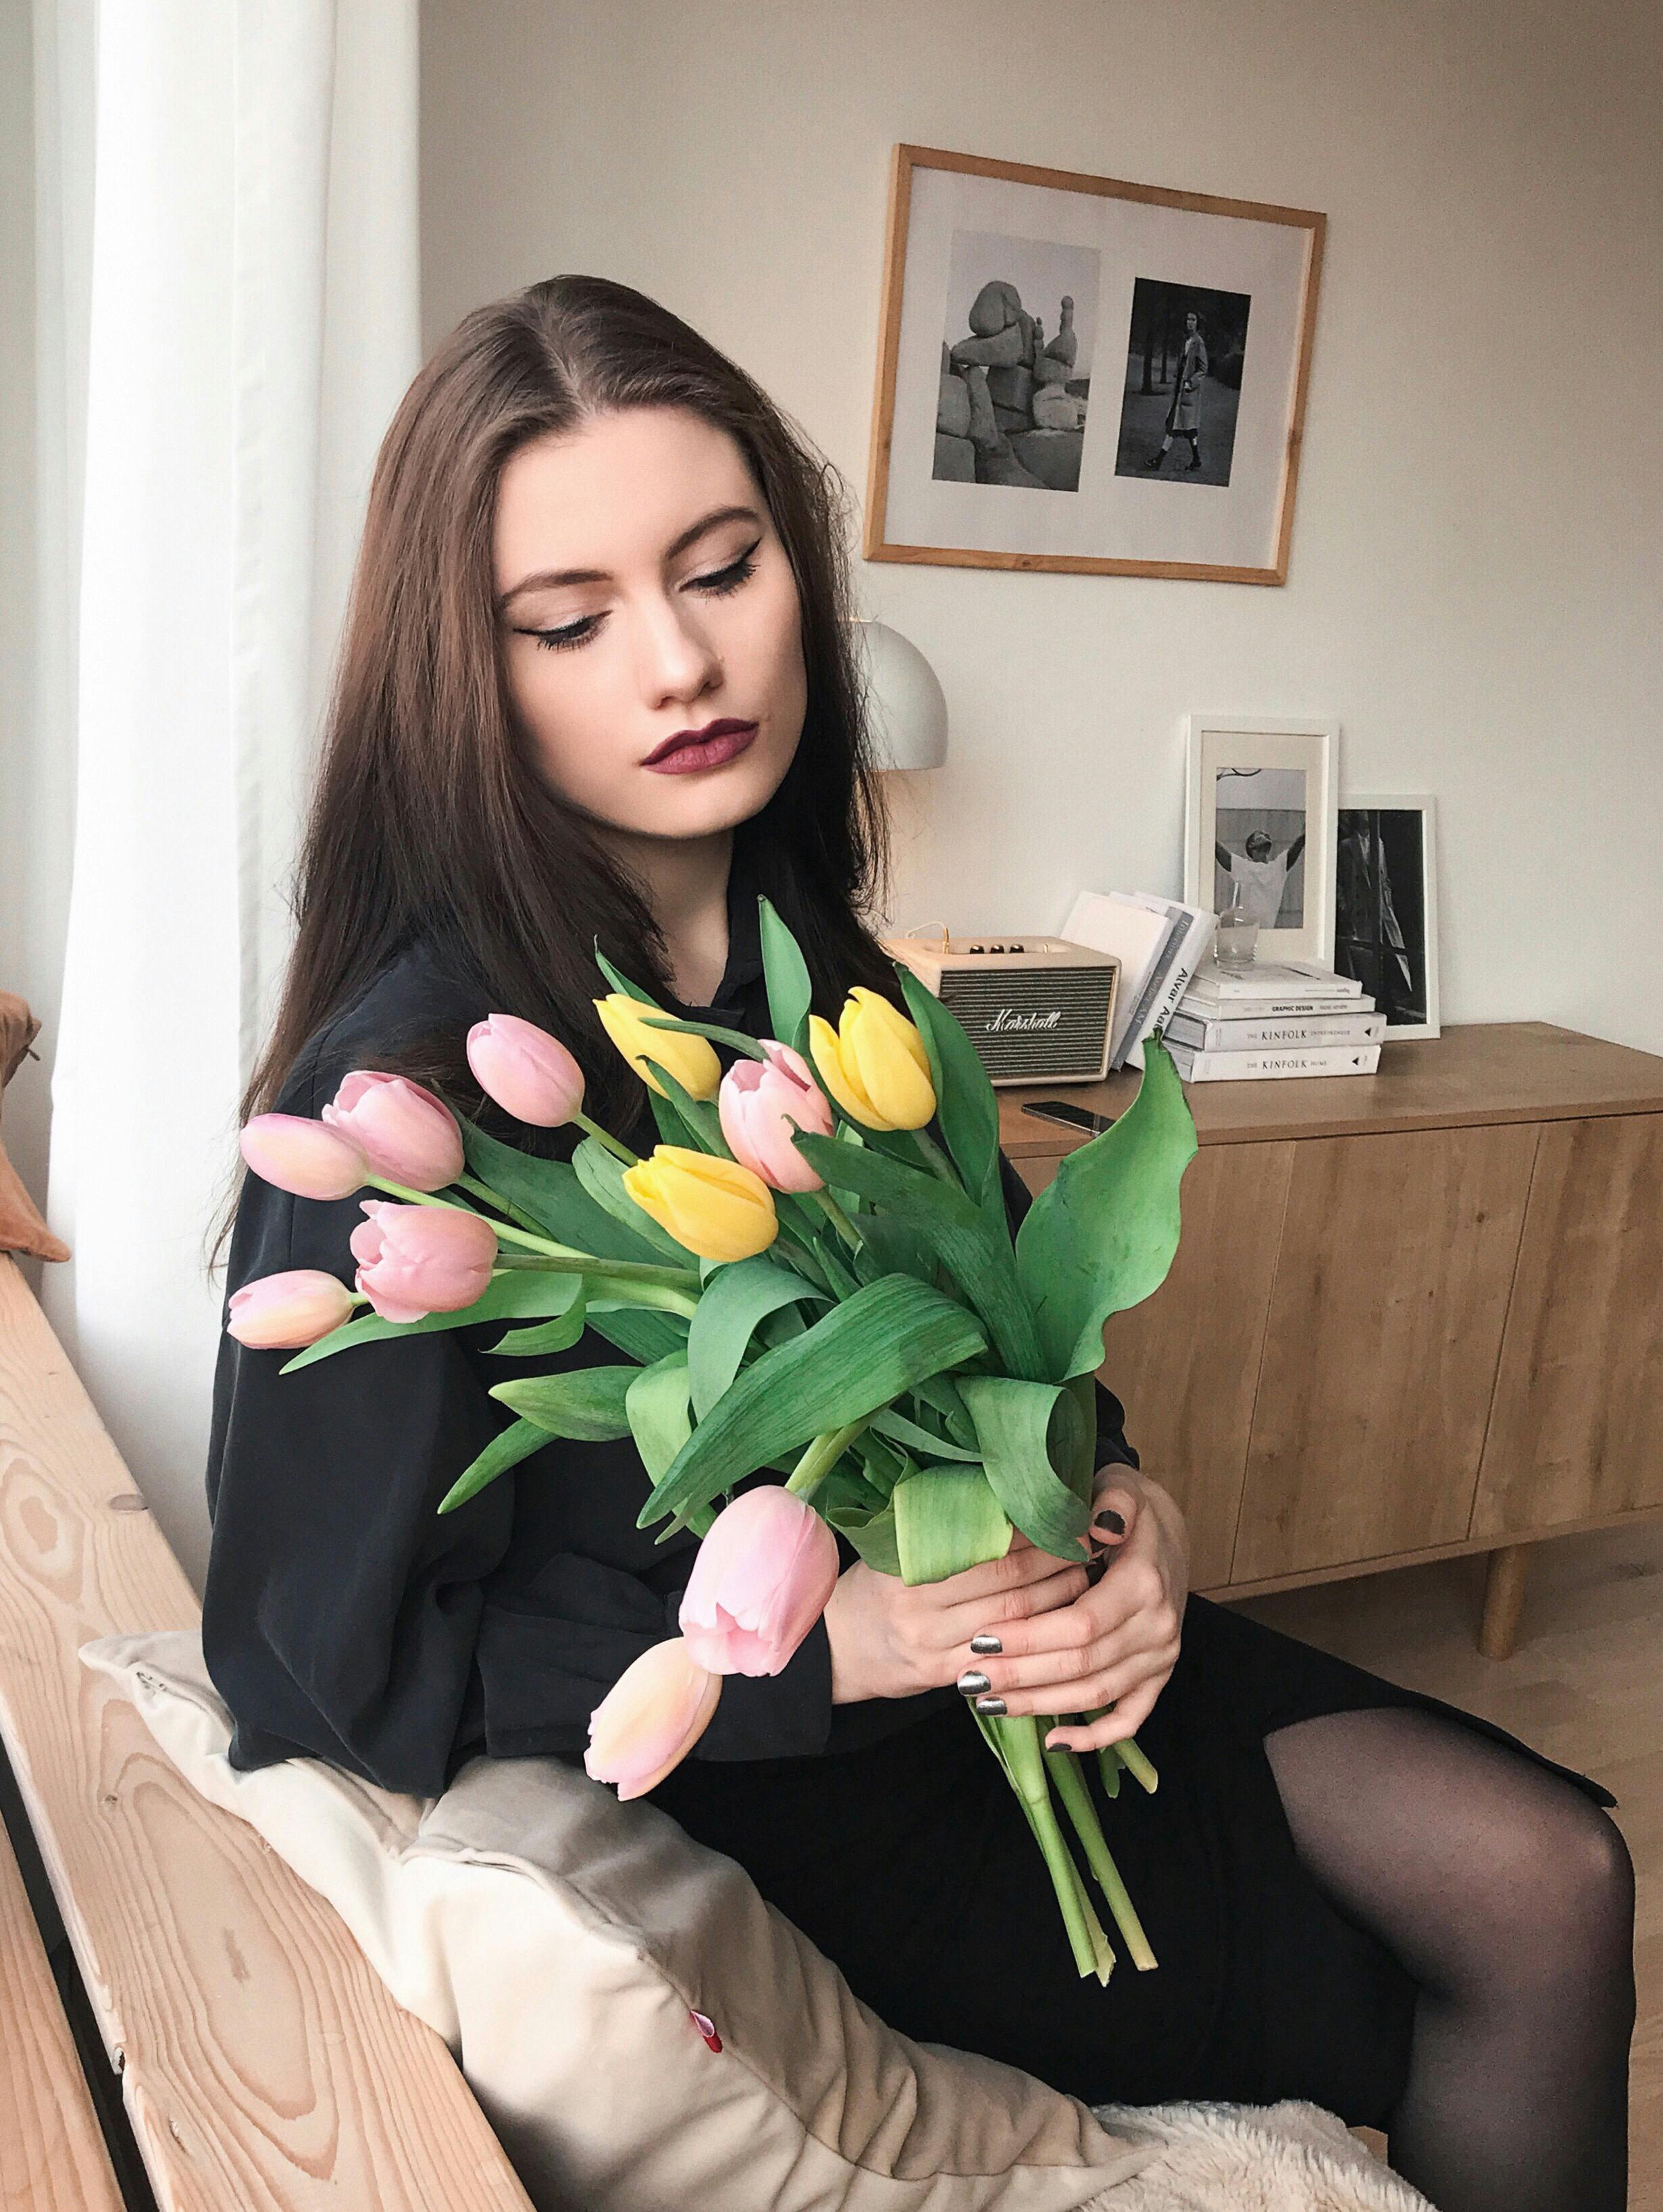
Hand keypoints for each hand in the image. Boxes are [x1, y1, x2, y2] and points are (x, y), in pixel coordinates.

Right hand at [823, 1537, 1089, 1705]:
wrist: (842, 1644)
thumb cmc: (882, 1583)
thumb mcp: (896, 1546)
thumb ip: (942, 1524)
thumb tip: (1007, 1490)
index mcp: (908, 1562)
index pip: (987, 1545)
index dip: (1034, 1531)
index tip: (1067, 1515)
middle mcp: (919, 1605)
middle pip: (1008, 1583)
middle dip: (1057, 1562)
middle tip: (1089, 1544)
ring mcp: (932, 1644)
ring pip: (1014, 1622)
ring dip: (1058, 1598)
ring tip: (1086, 1576)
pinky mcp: (943, 1675)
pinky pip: (1003, 1659)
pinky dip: (1037, 1641)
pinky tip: (1062, 1624)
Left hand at [952, 1467, 1188, 1753]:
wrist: (1164, 1531)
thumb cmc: (1127, 1507)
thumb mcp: (1120, 1487)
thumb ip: (1110, 1501)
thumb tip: (1098, 1523)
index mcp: (1145, 1582)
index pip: (1081, 1624)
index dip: (1029, 1638)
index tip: (980, 1640)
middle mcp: (1159, 1626)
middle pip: (1082, 1665)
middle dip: (1022, 1675)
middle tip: (969, 1678)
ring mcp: (1161, 1656)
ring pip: (1096, 1694)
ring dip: (1040, 1705)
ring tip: (987, 1703)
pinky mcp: (1158, 1675)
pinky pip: (1130, 1717)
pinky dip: (1094, 1736)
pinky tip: (1052, 1742)